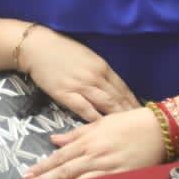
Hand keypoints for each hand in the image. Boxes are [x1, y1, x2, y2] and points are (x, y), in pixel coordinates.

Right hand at [18, 26, 138, 122]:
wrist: (37, 47)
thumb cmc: (61, 49)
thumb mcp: (87, 56)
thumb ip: (100, 70)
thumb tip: (112, 85)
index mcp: (102, 66)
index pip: (123, 88)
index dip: (133, 102)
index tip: (141, 113)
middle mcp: (95, 77)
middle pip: (118, 99)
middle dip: (130, 113)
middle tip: (141, 127)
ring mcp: (81, 86)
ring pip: (106, 105)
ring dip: (118, 118)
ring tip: (127, 131)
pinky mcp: (66, 94)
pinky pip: (85, 110)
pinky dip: (96, 120)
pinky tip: (103, 130)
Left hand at [19, 105, 165, 178]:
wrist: (159, 128)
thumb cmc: (130, 122)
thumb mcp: (100, 123)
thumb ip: (76, 134)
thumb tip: (54, 140)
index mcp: (89, 141)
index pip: (60, 157)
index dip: (42, 167)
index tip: (27, 175)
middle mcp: (95, 156)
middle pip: (65, 172)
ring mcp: (109, 168)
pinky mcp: (123, 178)